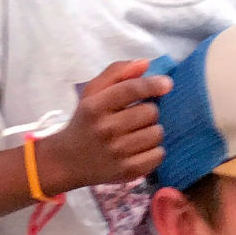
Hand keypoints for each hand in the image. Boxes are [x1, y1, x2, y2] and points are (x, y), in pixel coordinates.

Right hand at [37, 60, 171, 193]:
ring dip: (152, 131)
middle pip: (150, 112)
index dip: (153, 84)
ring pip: (157, 133)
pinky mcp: (127, 171)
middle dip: (148, 112)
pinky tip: (140, 149)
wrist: (68, 161)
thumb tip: (146, 63)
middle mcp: (105, 130)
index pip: (131, 90)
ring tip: (137, 133)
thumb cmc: (85, 122)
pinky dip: (154, 151)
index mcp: (95, 106)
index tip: (167, 84)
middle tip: (135, 118)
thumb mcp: (92, 93)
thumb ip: (116, 73)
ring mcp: (117, 153)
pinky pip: (158, 155)